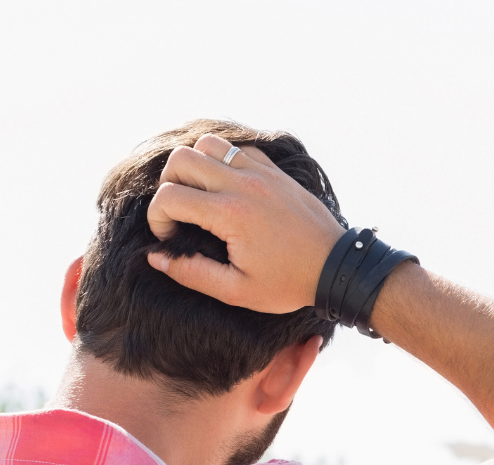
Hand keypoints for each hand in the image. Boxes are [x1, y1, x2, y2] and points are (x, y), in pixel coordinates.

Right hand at [145, 133, 344, 312]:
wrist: (337, 268)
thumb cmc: (289, 283)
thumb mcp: (237, 291)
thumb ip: (192, 273)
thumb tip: (156, 257)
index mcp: (230, 214)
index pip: (169, 197)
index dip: (158, 218)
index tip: (171, 237)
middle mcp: (243, 185)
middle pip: (180, 158)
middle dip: (167, 185)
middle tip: (179, 212)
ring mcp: (261, 173)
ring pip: (208, 144)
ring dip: (193, 165)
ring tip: (199, 194)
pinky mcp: (276, 171)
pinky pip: (237, 148)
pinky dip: (223, 160)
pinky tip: (226, 187)